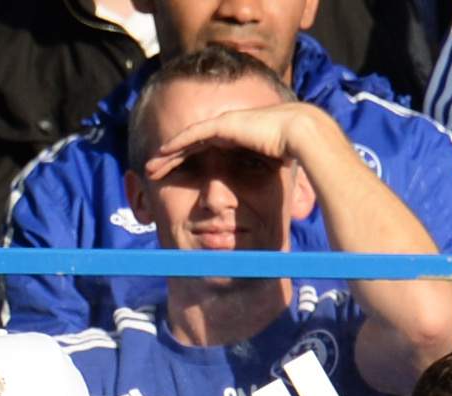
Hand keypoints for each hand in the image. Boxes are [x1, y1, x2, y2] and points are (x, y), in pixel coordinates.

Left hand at [142, 101, 339, 180]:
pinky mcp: (223, 125)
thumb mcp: (272, 175)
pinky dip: (176, 145)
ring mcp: (225, 125)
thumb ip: (262, 188)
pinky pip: (192, 136)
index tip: (172, 180)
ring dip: (166, 154)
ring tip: (149, 167)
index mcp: (238, 140)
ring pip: (187, 141)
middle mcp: (228, 130)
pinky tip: (161, 154)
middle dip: (170, 160)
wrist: (302, 133)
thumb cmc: (293, 155)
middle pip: (190, 146)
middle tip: (152, 173)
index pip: (205, 152)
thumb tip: (264, 215)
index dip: (187, 165)